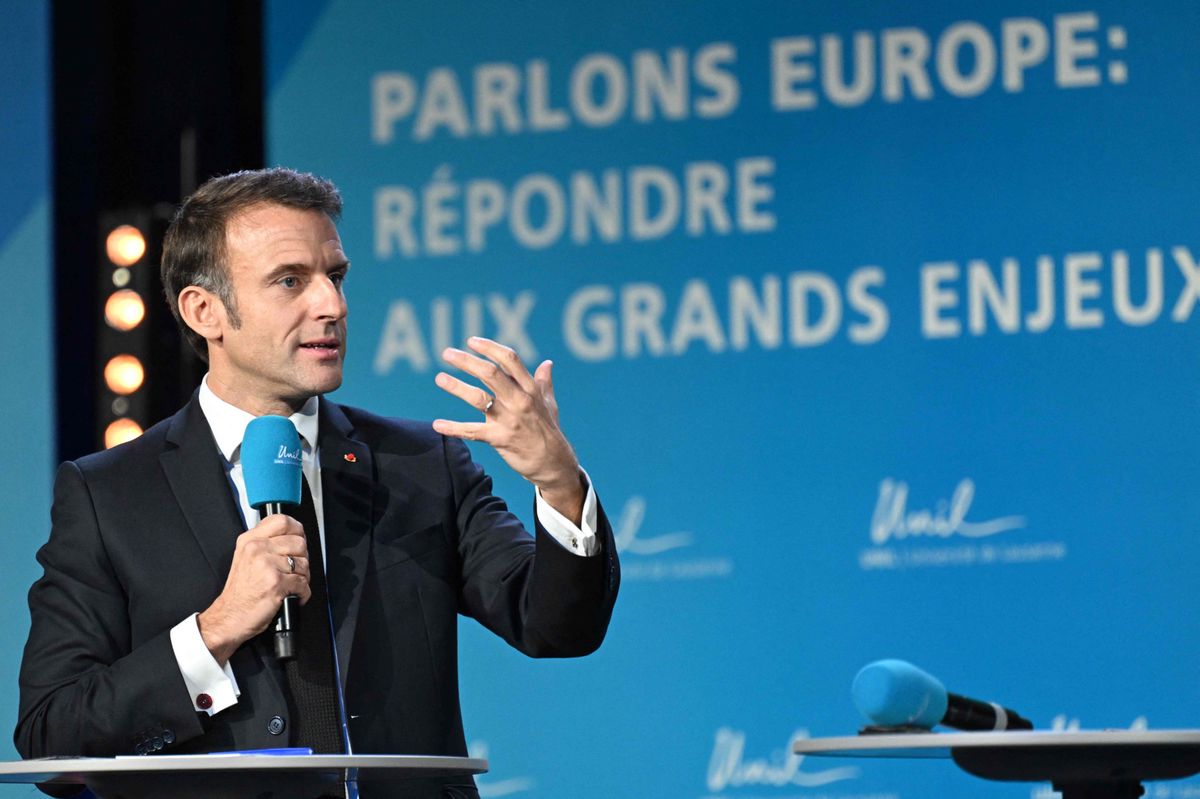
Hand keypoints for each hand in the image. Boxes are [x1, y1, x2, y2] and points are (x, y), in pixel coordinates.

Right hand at [197, 515, 309, 664]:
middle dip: (302, 559)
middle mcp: (257, 549)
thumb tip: (293, 537)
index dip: (297, 531)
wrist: (228, 618)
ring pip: (304, 564)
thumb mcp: (245, 558)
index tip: (297, 540)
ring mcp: (267, 566)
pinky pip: (303, 583)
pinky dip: (303, 593)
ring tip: (291, 584)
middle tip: (293, 570)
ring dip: (303, 577)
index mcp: (250, 540)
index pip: (283, 521)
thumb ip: (265, 543)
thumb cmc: (239, 592)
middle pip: (299, 543)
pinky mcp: (276, 584)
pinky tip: (292, 596)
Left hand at [433, 337, 584, 522]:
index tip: (472, 341)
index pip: (509, 360)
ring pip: (478, 398)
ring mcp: (509, 419)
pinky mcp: (500, 439)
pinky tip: (437, 425)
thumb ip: (544, 382)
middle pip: (490, 373)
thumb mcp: (549, 404)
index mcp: (530, 389)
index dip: (489, 348)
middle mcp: (520, 400)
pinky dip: (453, 428)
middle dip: (467, 362)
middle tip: (447, 353)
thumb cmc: (549, 431)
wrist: (553, 463)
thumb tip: (548, 363)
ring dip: (456, 387)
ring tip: (440, 378)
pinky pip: (472, 431)